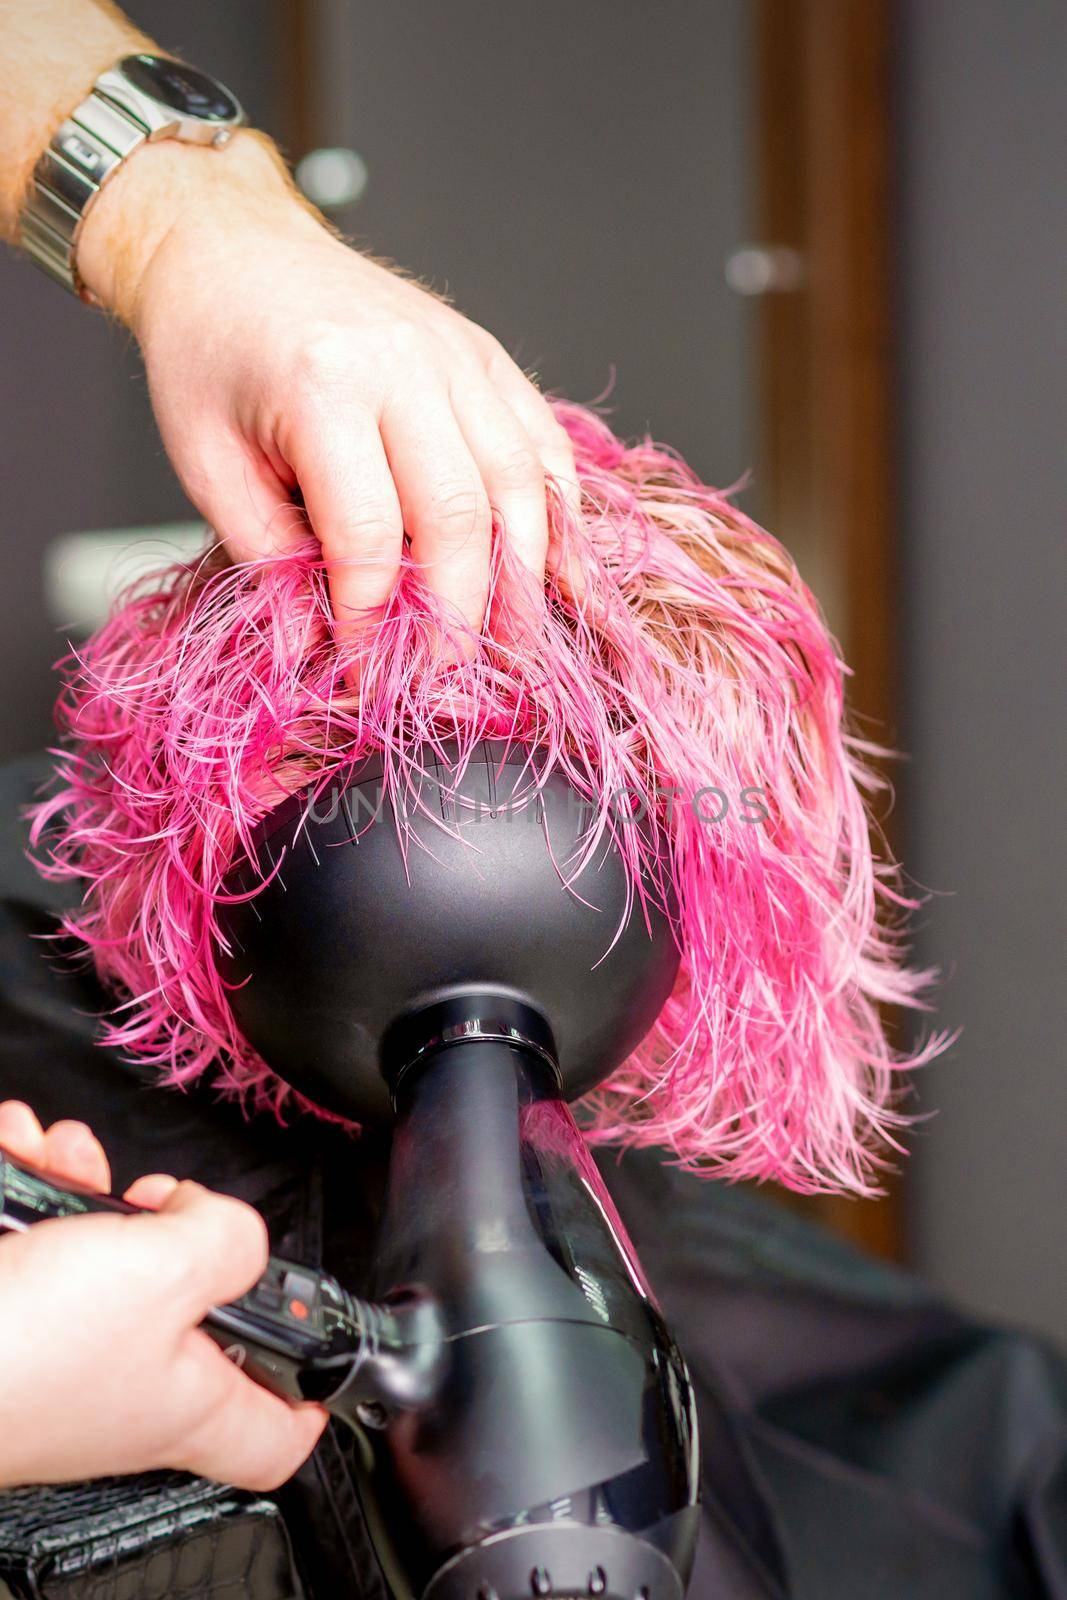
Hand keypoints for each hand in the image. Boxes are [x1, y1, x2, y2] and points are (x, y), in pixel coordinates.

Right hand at [0, 1100, 325, 1489]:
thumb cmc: (27, 1346)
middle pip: (185, 1308)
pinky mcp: (6, 1325)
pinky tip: (25, 1150)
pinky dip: (31, 1189)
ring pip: (102, 1259)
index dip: (310, 1392)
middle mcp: (125, 1388)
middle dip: (170, 1229)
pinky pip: (34, 1243)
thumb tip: (229, 1227)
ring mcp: (61, 1357)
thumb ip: (229, 1240)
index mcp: (187, 1402)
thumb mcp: (170, 1270)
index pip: (276, 1436)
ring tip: (70, 1155)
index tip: (321, 1343)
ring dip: (87, 1190)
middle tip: (155, 1202)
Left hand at [77, 136, 578, 635]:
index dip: (375, 624)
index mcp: (323, 386)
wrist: (231, 247)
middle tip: (449, 682)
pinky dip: (556, 515)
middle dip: (461, 617)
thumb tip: (317, 654)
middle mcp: (404, 365)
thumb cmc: (211, 351)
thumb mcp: (208, 463)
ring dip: (525, 580)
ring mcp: (457, 357)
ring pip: (521, 485)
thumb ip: (268, 560)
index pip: (370, 538)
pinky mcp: (486, 357)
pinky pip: (543, 445)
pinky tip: (552, 572)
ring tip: (516, 648)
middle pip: (461, 516)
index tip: (367, 678)